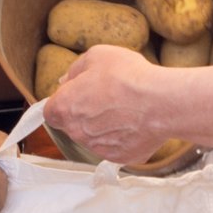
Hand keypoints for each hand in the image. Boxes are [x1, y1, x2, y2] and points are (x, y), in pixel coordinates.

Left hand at [42, 45, 168, 162]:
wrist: (161, 103)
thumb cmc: (128, 77)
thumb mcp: (97, 55)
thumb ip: (76, 69)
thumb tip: (67, 80)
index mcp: (64, 108)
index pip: (51, 110)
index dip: (64, 100)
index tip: (78, 93)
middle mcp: (76, 132)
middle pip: (74, 124)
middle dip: (85, 112)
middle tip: (107, 96)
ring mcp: (98, 148)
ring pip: (95, 136)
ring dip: (103, 125)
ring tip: (125, 108)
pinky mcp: (120, 157)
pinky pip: (116, 146)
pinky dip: (122, 136)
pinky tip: (135, 121)